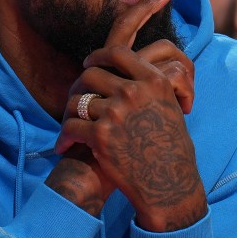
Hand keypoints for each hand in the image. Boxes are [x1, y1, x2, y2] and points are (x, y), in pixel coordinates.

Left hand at [54, 0, 206, 231]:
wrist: (169, 184)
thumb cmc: (172, 150)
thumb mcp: (170, 107)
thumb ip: (147, 87)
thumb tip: (122, 77)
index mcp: (153, 81)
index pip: (118, 53)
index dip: (99, 55)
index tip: (90, 62)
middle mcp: (133, 92)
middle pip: (92, 73)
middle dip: (79, 85)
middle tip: (75, 97)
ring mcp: (115, 112)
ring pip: (77, 101)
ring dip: (69, 114)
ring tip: (68, 125)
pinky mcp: (99, 135)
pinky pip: (70, 127)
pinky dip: (64, 138)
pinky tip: (64, 146)